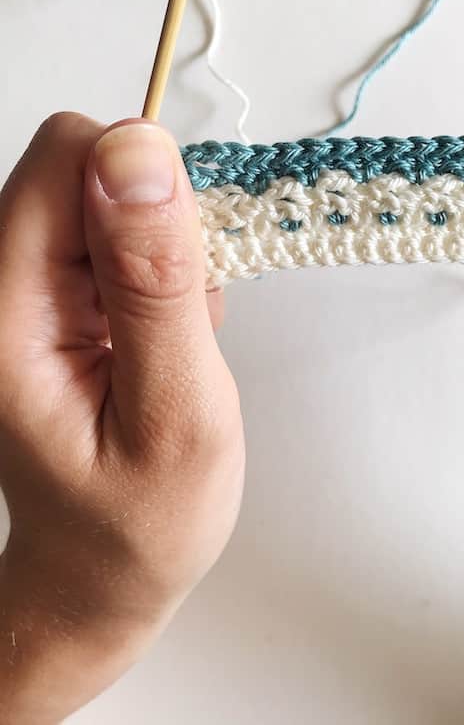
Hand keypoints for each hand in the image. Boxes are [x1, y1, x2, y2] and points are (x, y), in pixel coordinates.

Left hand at [0, 114, 244, 723]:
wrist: (100, 570)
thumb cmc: (140, 519)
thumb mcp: (176, 409)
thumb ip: (158, 282)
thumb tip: (139, 153)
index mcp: (4, 314)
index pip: (67, 159)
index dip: (146, 193)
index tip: (184, 272)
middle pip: (88, 173)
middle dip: (162, 233)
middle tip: (179, 326)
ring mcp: (24, 294)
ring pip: (112, 204)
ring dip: (166, 264)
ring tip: (168, 347)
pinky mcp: (53, 302)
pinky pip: (120, 244)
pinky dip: (159, 282)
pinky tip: (160, 345)